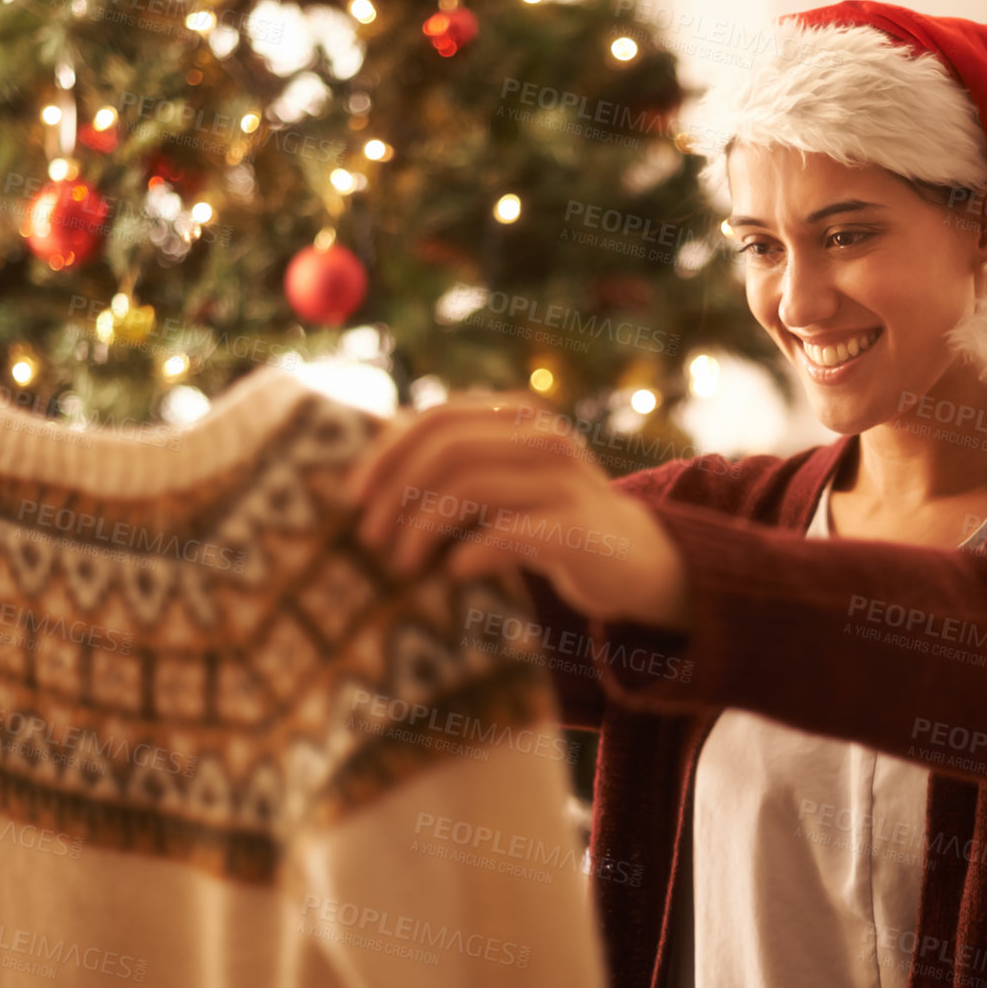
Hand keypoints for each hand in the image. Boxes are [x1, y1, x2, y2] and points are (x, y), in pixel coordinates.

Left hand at [344, 390, 690, 630]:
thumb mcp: (502, 480)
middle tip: (369, 537)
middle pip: (448, 449)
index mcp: (518, 415)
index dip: (386, 453)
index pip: (437, 417)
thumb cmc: (549, 520)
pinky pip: (506, 534)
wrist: (635, 560)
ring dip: (420, 528)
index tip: (352, 496)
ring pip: (470, 487)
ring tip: (401, 563)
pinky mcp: (576, 529)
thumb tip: (375, 451)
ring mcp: (563, 480)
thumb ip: (454, 459)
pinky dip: (468, 552)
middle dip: (395, 493)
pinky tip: (453, 572)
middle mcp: (542, 437)